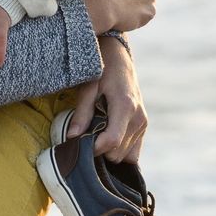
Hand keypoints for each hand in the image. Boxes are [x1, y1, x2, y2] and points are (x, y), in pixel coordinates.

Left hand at [68, 34, 146, 161]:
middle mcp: (138, 119)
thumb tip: (72, 137)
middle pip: (117, 153)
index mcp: (125, 107)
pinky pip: (133, 151)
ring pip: (125, 156)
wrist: (119, 59)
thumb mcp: (88, 88)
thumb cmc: (101, 70)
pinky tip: (106, 136)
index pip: (111, 141)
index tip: (78, 144)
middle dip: (99, 150)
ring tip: (96, 134)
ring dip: (109, 151)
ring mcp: (143, 124)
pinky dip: (119, 149)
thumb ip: (82, 113)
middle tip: (85, 136)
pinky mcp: (144, 126)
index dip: (94, 148)